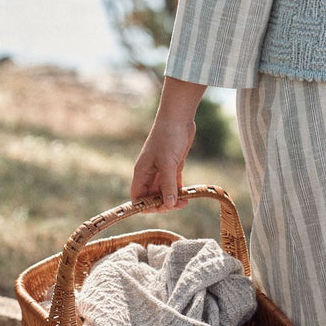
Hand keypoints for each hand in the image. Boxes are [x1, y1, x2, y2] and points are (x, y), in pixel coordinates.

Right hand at [129, 76, 204, 209]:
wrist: (178, 117)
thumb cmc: (168, 137)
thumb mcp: (167, 163)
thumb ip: (167, 185)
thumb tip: (167, 205)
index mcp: (142, 172)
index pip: (137, 196)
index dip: (145, 206)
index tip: (160, 208)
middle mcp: (150, 172)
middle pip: (152, 196)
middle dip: (162, 204)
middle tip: (176, 205)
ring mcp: (162, 169)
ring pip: (164, 191)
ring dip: (173, 199)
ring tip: (185, 202)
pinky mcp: (173, 165)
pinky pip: (174, 184)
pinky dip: (179, 191)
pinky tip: (187, 195)